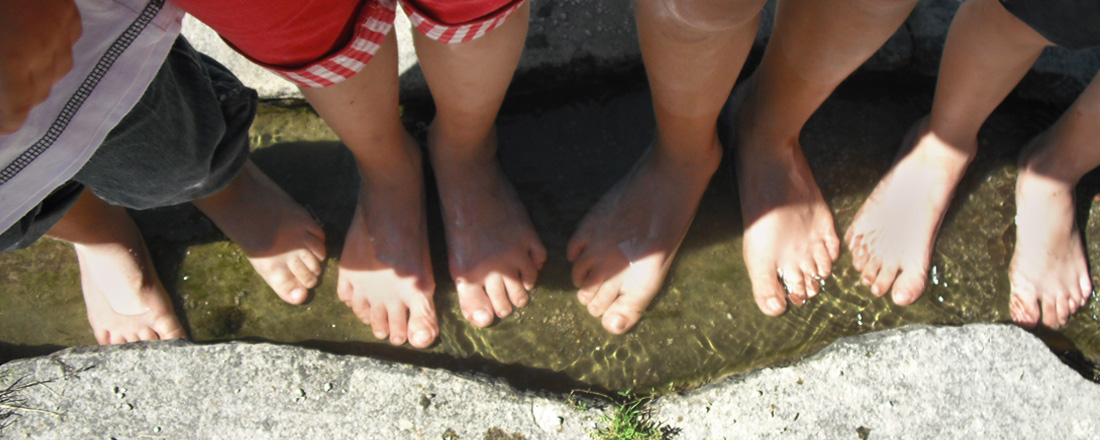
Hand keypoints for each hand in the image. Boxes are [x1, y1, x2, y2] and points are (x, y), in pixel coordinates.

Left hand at [0, 0, 80, 134]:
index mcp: (13, 59)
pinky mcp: (69, 13)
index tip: (1, 124)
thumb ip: (0, 73)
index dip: (6, 120)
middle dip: (17, 95)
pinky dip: (50, 45)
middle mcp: (41, 52)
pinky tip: (34, 34)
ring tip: (17, 58)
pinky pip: (66, 41)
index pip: (14, 110)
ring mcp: (58, 31)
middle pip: (36, 93)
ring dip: (36, 71)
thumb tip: (7, 92)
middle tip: (5, 86)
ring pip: (55, 69)